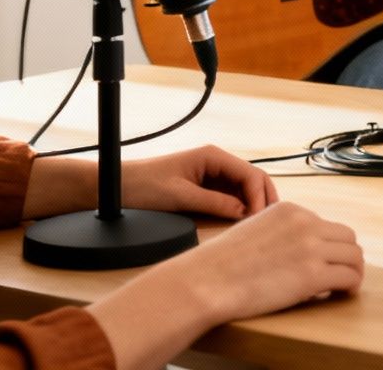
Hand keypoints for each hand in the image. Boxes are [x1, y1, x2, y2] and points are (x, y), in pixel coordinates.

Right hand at [88, 200, 362, 368]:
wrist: (207, 281)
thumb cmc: (220, 262)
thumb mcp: (253, 230)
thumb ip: (278, 232)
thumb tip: (295, 249)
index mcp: (289, 210)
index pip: (325, 224)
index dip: (327, 245)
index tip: (322, 260)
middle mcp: (305, 223)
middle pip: (347, 237)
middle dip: (345, 255)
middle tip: (340, 273)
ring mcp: (311, 247)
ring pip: (354, 256)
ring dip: (353, 271)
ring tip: (345, 285)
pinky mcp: (313, 274)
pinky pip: (349, 277)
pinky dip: (350, 286)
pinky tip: (342, 293)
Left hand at [121, 145, 278, 220]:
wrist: (115, 188)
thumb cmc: (143, 187)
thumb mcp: (180, 197)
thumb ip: (214, 203)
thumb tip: (244, 213)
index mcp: (212, 156)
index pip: (250, 174)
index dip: (260, 197)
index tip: (259, 220)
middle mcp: (216, 163)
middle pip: (253, 180)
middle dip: (263, 200)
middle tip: (267, 225)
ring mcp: (212, 176)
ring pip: (245, 190)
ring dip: (254, 205)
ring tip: (258, 227)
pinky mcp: (205, 189)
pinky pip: (231, 198)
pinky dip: (241, 210)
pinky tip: (242, 224)